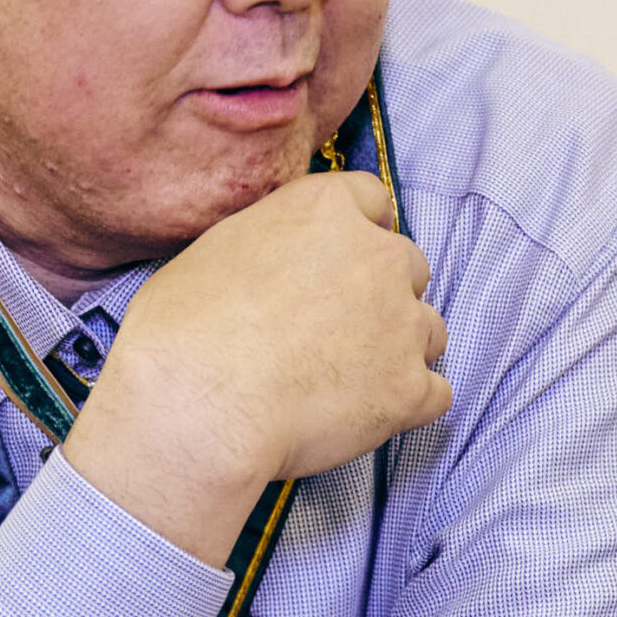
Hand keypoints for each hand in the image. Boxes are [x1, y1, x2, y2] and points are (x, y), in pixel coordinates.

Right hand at [63, 171, 449, 563]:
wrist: (195, 407)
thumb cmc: (182, 333)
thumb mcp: (216, 250)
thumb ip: (273, 240)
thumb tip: (284, 257)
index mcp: (326, 209)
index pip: (372, 201)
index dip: (359, 234)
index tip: (341, 264)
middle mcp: (377, 255)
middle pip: (407, 266)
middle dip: (381, 295)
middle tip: (334, 333)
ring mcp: (401, 323)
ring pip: (428, 330)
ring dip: (398, 350)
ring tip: (342, 381)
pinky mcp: (409, 388)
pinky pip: (435, 394)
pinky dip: (406, 405)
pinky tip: (361, 415)